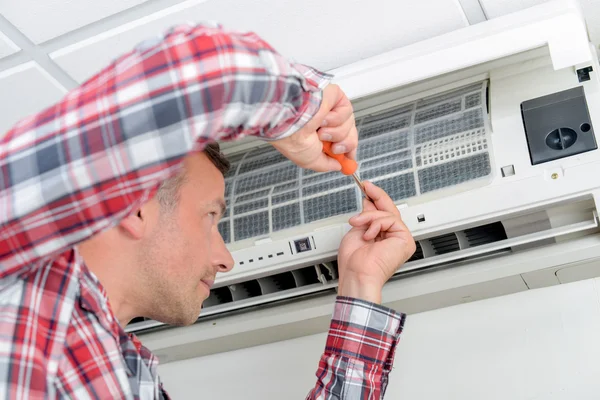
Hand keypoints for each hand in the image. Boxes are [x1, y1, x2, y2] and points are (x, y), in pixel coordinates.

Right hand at [271, 84, 357, 171]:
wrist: (290, 120)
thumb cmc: (293, 138)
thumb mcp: (309, 161)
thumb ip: (325, 164)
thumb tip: (337, 166)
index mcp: (317, 135)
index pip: (340, 142)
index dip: (347, 151)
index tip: (349, 160)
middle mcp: (324, 122)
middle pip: (349, 135)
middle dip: (345, 145)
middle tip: (335, 148)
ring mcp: (329, 109)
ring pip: (349, 126)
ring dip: (337, 133)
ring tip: (321, 131)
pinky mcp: (334, 97)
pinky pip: (347, 112)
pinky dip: (336, 118)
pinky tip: (323, 118)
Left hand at [337, 182, 415, 303]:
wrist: (357, 273)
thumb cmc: (354, 261)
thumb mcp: (358, 230)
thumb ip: (367, 216)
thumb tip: (369, 201)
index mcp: (382, 237)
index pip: (383, 213)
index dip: (376, 199)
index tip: (366, 188)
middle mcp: (393, 238)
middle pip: (390, 210)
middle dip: (377, 197)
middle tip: (367, 186)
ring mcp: (400, 239)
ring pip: (388, 214)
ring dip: (369, 217)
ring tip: (358, 224)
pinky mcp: (405, 240)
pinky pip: (391, 220)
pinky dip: (376, 224)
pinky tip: (369, 234)